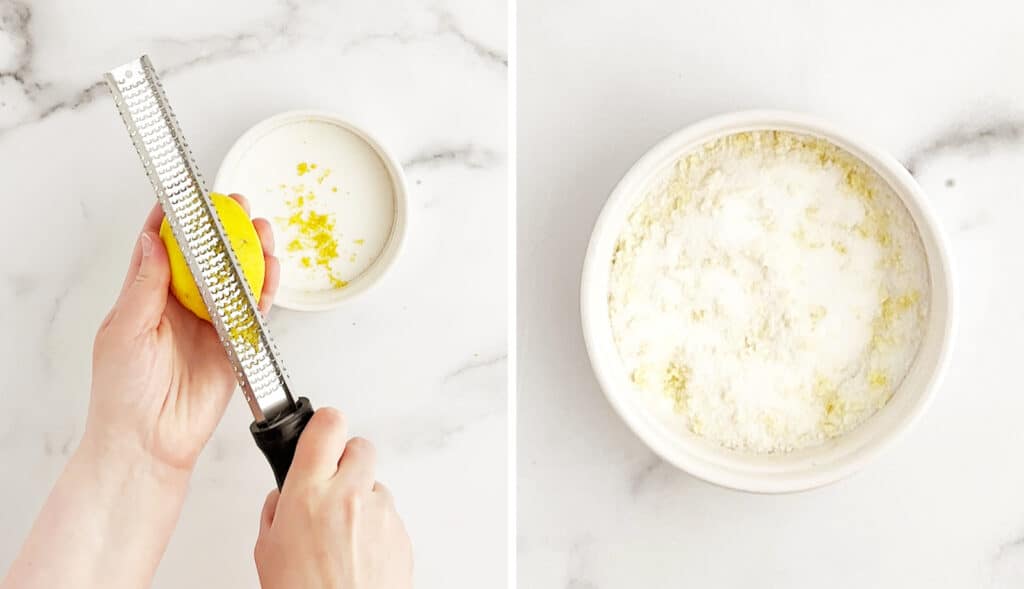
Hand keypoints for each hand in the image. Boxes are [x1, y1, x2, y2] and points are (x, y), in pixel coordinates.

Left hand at [86, 193, 279, 473]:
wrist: (149, 442)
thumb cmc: (122, 393)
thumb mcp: (125, 330)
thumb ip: (145, 285)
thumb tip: (152, 242)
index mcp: (146, 298)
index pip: (160, 248)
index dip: (173, 219)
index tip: (187, 193)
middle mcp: (180, 307)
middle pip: (207, 258)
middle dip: (223, 229)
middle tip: (236, 204)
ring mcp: (209, 325)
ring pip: (236, 280)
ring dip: (250, 254)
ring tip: (262, 228)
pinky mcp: (234, 346)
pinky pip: (255, 313)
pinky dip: (266, 290)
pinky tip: (273, 268)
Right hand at [254, 409, 412, 588]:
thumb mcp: (266, 551)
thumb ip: (277, 512)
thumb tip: (284, 498)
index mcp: (310, 492)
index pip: (327, 425)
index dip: (323, 425)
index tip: (319, 431)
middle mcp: (350, 495)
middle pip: (360, 446)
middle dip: (346, 460)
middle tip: (331, 483)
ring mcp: (381, 513)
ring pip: (375, 485)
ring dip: (361, 499)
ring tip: (342, 536)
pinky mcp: (402, 533)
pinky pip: (388, 515)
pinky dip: (375, 527)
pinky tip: (358, 554)